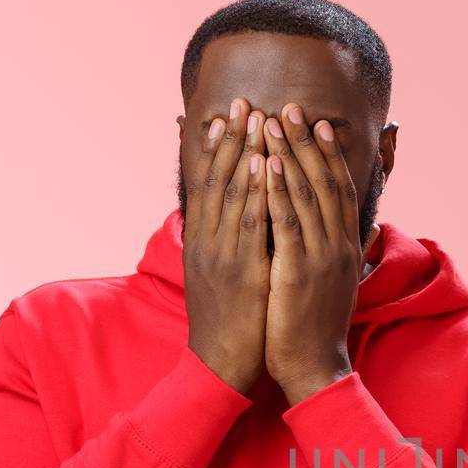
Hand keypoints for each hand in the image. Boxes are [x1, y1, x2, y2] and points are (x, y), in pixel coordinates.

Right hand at [181, 97, 270, 393]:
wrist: (220, 364)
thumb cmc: (230, 320)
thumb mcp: (223, 276)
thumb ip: (230, 244)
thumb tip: (238, 218)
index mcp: (202, 241)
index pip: (205, 184)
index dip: (212, 149)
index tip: (221, 115)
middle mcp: (207, 241)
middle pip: (216, 180)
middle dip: (230, 139)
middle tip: (240, 102)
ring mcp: (222, 255)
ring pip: (232, 195)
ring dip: (243, 154)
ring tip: (255, 120)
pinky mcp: (242, 272)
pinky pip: (250, 225)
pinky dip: (257, 193)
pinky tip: (265, 167)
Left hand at [261, 102, 363, 404]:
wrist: (315, 367)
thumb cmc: (320, 326)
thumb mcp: (343, 283)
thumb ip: (356, 251)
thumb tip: (373, 227)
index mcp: (347, 247)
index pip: (340, 189)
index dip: (329, 153)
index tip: (317, 123)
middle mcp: (338, 246)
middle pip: (323, 182)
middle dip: (305, 142)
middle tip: (288, 106)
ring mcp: (320, 257)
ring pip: (304, 195)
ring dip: (286, 154)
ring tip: (269, 122)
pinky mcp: (297, 272)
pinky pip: (286, 223)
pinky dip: (276, 191)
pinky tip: (263, 164)